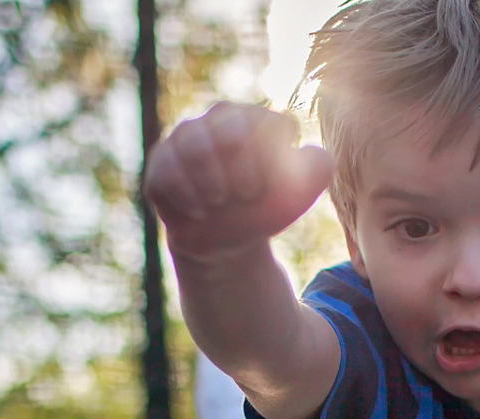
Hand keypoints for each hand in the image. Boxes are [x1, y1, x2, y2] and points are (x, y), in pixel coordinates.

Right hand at [142, 101, 333, 259]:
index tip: (264, 189)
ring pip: (193, 148)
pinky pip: (165, 173)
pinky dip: (185, 197)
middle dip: (239, 173)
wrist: (230, 238)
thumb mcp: (301, 191)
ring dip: (210, 185)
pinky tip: (198, 211)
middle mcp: (218, 119)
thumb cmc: (267, 206)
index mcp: (256, 118)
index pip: (264, 126)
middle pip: (228, 134)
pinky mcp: (160, 164)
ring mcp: (185, 138)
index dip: (266, 165)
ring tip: (220, 202)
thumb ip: (319, 167)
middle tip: (245, 195)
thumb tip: (308, 152)